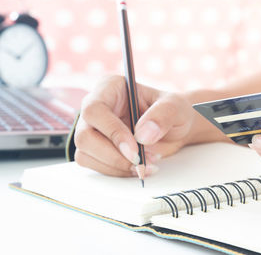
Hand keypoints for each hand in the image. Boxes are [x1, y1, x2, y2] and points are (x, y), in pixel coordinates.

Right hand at [74, 75, 194, 176]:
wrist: (176, 128)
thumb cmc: (173, 111)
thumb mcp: (175, 107)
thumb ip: (162, 115)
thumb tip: (142, 135)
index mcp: (110, 88)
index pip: (94, 110)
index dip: (112, 132)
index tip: (134, 150)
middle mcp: (97, 108)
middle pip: (84, 136)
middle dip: (113, 155)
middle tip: (140, 162)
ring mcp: (93, 129)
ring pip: (86, 154)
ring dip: (117, 166)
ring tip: (145, 163)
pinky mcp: (96, 148)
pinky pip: (95, 165)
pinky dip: (118, 171)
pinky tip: (138, 167)